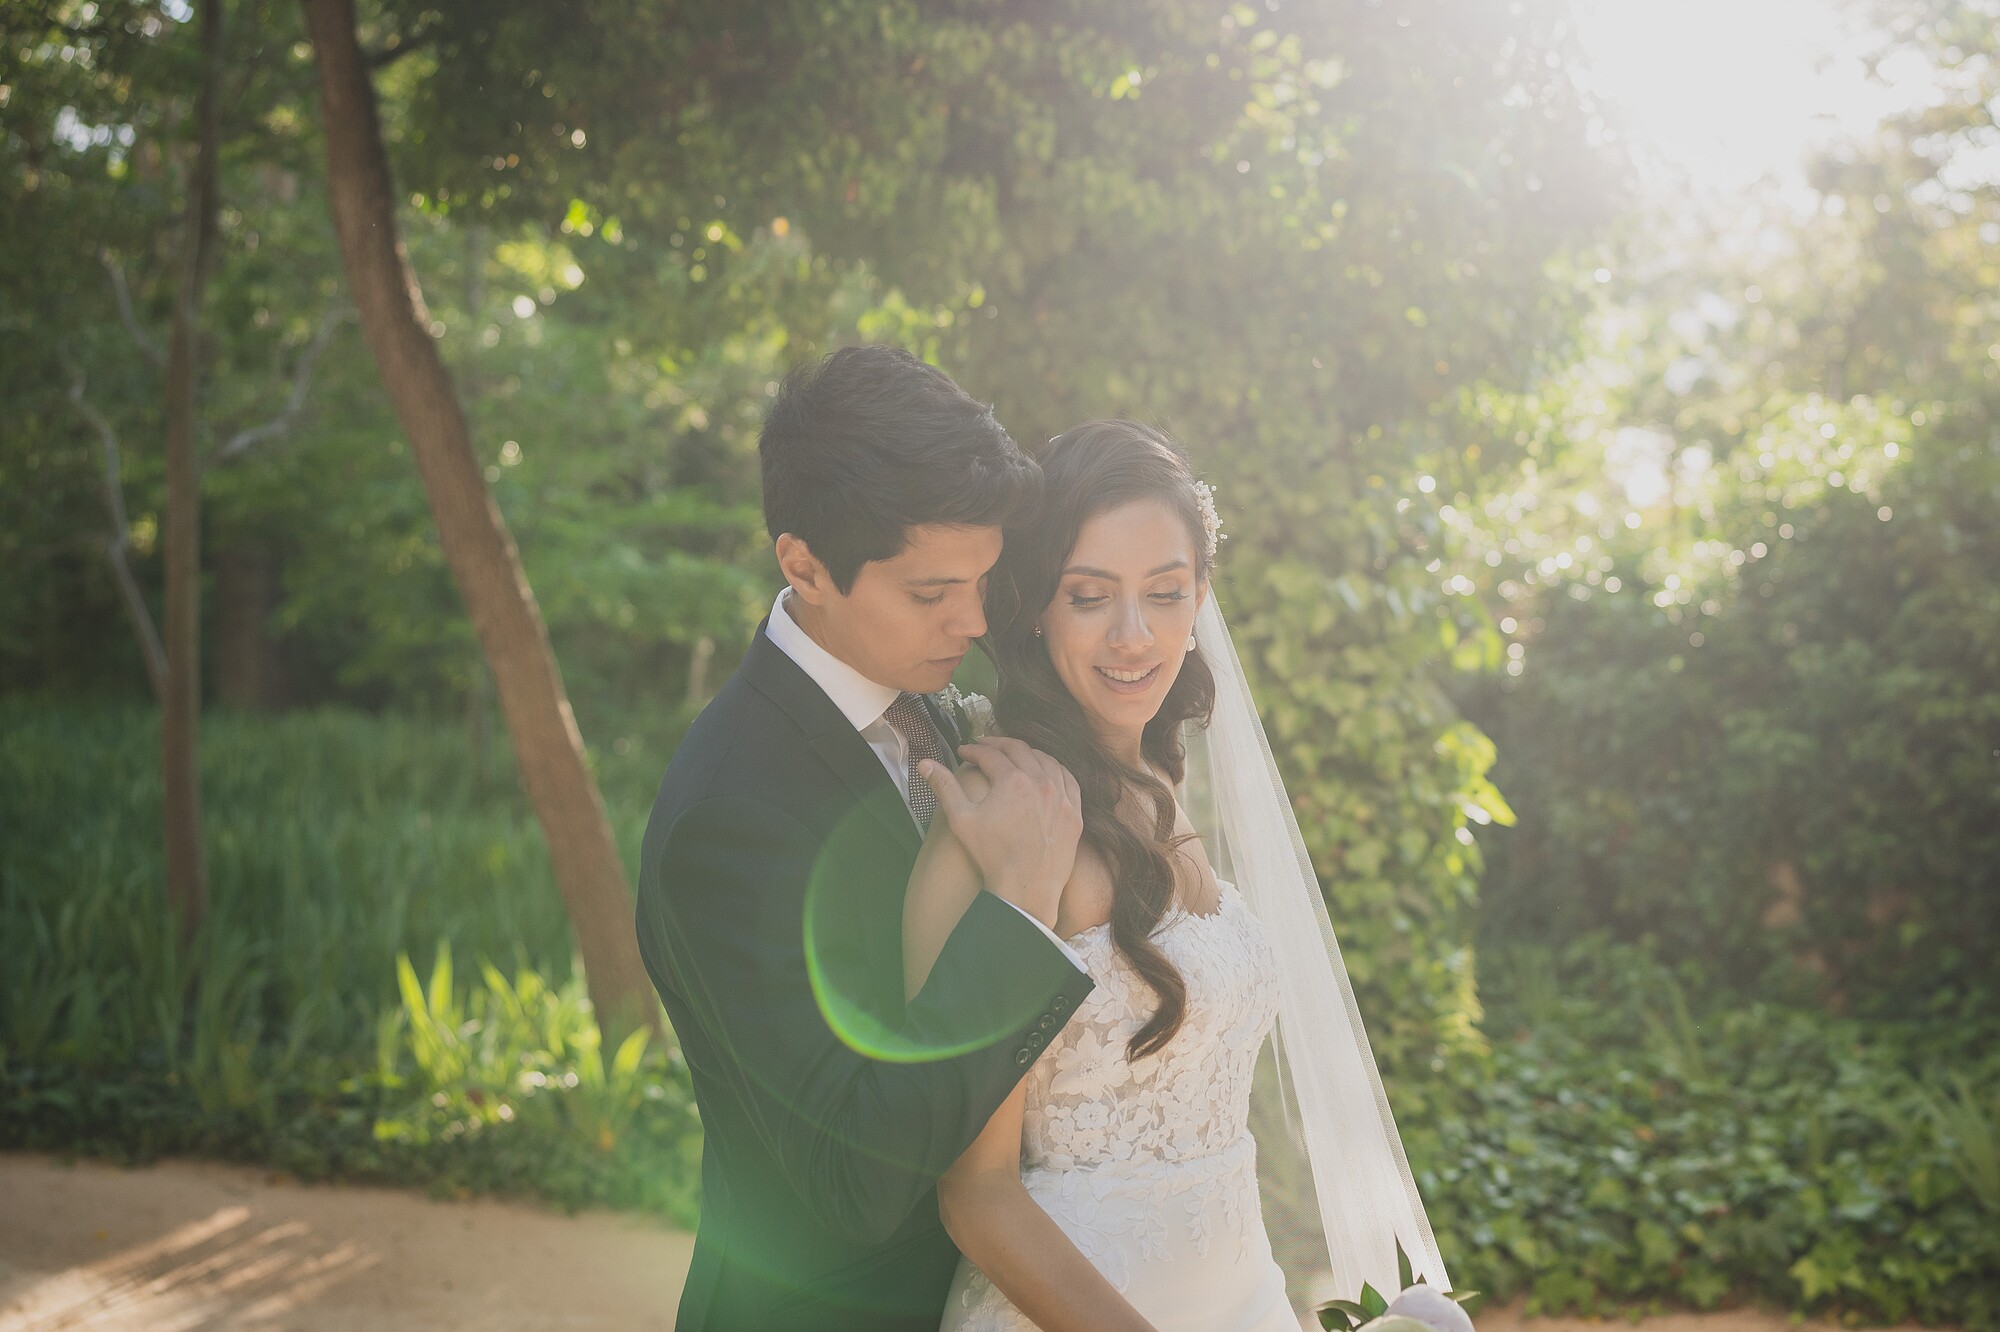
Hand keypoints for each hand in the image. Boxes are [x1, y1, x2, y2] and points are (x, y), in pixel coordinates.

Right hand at [919, 738, 1081, 927]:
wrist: (1024, 889)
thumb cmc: (990, 855)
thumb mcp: (961, 819)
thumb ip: (944, 787)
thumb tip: (924, 763)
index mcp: (1013, 780)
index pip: (990, 755)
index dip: (973, 750)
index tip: (963, 752)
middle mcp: (1041, 782)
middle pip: (1019, 750)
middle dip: (998, 745)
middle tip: (984, 746)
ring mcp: (1061, 798)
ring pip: (1047, 761)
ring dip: (1027, 754)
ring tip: (1013, 756)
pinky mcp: (1074, 814)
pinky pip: (1068, 780)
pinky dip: (1055, 770)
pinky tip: (1046, 772)